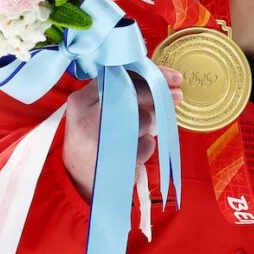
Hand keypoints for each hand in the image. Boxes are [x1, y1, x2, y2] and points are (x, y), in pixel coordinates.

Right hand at [61, 68, 183, 199]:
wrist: (76, 178)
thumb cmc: (91, 138)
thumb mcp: (91, 110)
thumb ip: (117, 93)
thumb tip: (162, 83)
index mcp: (82, 100)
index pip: (120, 77)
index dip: (151, 75)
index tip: (174, 77)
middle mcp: (89, 117)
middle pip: (135, 96)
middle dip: (159, 96)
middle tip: (177, 96)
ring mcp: (102, 141)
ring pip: (144, 120)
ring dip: (149, 126)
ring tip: (137, 134)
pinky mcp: (117, 160)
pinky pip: (146, 145)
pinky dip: (146, 147)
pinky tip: (135, 152)